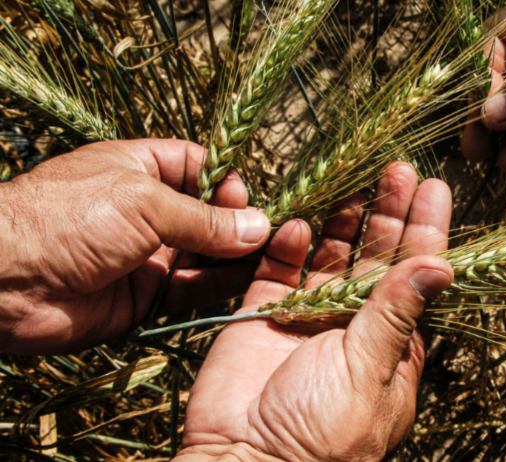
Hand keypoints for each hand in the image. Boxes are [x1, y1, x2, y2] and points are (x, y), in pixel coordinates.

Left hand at [0, 140, 269, 354]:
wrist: (4, 283)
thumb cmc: (67, 219)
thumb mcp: (141, 202)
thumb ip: (203, 219)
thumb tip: (259, 225)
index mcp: (139, 169)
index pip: (198, 166)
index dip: (227, 181)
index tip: (249, 199)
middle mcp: (147, 211)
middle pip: (208, 213)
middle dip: (241, 222)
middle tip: (276, 234)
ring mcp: (148, 254)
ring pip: (206, 253)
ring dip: (238, 256)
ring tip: (275, 258)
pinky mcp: (147, 296)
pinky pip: (193, 289)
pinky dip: (221, 287)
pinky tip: (250, 282)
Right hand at [176, 162, 453, 461]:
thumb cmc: (320, 436)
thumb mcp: (369, 372)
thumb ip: (396, 314)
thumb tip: (440, 266)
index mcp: (391, 342)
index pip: (415, 275)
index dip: (425, 231)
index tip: (435, 189)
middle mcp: (353, 323)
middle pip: (375, 255)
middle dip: (388, 212)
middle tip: (399, 169)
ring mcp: (308, 315)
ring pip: (329, 255)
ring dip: (343, 218)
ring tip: (356, 177)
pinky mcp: (265, 313)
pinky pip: (280, 268)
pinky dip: (289, 244)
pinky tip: (300, 224)